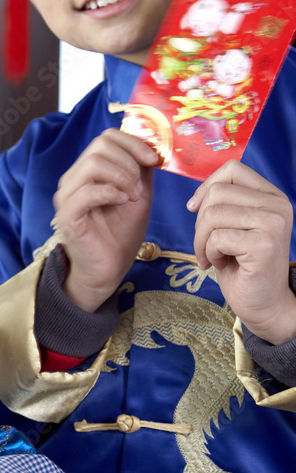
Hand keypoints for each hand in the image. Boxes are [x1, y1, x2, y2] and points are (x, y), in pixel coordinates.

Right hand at [54, 129, 158, 311]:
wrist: (109, 268)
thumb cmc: (121, 233)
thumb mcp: (138, 194)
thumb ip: (141, 169)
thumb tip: (153, 145)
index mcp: (88, 170)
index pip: (106, 137)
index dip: (133, 142)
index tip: (154, 159)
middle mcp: (73, 179)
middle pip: (99, 147)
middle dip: (129, 161)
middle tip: (140, 185)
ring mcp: (67, 196)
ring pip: (93, 165)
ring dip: (121, 176)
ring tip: (133, 195)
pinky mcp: (67, 215)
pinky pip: (86, 192)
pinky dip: (110, 192)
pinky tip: (122, 201)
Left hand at [188, 160, 295, 343]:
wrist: (263, 304)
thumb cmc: (243, 267)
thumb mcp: (234, 227)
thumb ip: (224, 205)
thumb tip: (196, 198)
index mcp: (271, 196)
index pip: (232, 169)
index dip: (206, 187)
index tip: (195, 209)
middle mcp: (278, 205)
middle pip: (217, 192)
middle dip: (200, 222)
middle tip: (205, 245)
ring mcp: (273, 223)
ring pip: (213, 215)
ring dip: (201, 240)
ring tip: (210, 256)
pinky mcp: (264, 244)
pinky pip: (217, 237)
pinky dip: (209, 253)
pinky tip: (219, 264)